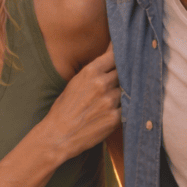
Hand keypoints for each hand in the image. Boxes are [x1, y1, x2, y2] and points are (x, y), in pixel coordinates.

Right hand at [38, 45, 120, 161]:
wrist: (59, 134)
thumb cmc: (64, 108)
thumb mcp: (75, 84)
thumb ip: (93, 73)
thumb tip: (108, 61)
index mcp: (89, 72)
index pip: (114, 56)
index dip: (121, 54)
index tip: (127, 52)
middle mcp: (102, 84)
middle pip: (123, 72)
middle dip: (124, 74)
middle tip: (124, 76)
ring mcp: (110, 101)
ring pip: (127, 90)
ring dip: (124, 92)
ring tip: (115, 97)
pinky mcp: (116, 117)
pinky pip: (127, 107)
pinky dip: (125, 107)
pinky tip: (116, 109)